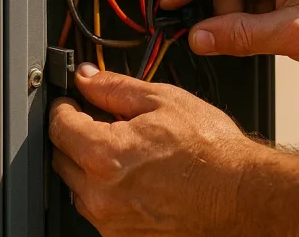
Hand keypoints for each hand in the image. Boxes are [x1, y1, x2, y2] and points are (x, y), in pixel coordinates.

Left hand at [48, 63, 264, 235]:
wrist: (240, 194)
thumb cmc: (211, 151)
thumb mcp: (164, 101)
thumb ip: (116, 88)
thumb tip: (88, 77)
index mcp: (104, 155)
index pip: (59, 126)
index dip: (64, 106)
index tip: (72, 100)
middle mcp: (100, 194)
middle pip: (62, 156)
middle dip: (76, 134)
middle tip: (102, 120)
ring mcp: (110, 220)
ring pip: (77, 185)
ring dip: (89, 164)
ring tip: (128, 149)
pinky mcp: (122, 235)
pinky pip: (98, 207)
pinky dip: (107, 188)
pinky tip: (136, 174)